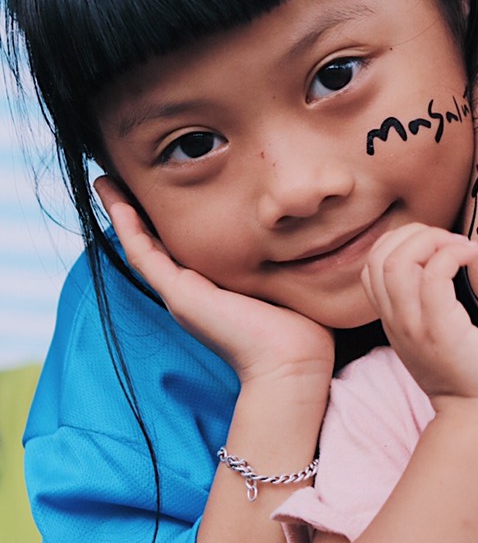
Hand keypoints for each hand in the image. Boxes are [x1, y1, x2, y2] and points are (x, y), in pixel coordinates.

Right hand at [95, 178, 334, 386]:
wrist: (292, 364)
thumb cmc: (301, 330)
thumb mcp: (285, 282)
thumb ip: (282, 259)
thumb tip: (306, 232)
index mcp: (212, 289)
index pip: (180, 245)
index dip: (163, 217)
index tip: (154, 188)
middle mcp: (191, 291)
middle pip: (154, 243)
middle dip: (136, 211)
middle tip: (117, 178)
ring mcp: (181, 295)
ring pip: (140, 246)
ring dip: (122, 213)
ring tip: (106, 182)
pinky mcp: (181, 296)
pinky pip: (144, 254)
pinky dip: (128, 227)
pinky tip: (118, 201)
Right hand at [362, 224, 477, 415]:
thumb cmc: (468, 369)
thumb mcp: (433, 333)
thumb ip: (425, 302)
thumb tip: (440, 260)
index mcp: (392, 319)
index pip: (371, 264)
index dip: (400, 241)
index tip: (437, 246)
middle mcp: (396, 321)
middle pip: (381, 256)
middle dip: (416, 234)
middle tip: (451, 242)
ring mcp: (415, 327)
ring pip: (399, 263)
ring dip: (432, 240)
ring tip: (461, 247)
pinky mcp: (442, 331)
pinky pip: (433, 277)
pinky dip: (450, 254)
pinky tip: (472, 255)